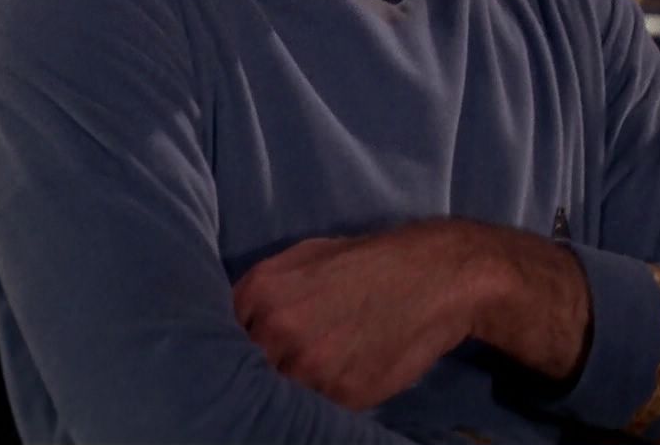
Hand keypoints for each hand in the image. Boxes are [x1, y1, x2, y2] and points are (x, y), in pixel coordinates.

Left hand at [233, 219, 589, 408]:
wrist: (439, 276)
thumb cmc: (373, 260)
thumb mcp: (310, 253)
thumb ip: (265, 286)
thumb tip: (233, 318)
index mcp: (263, 290)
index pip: (220, 334)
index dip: (232, 344)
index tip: (242, 351)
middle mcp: (278, 330)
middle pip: (245, 368)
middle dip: (259, 368)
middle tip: (279, 363)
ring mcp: (310, 367)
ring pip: (277, 393)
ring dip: (288, 388)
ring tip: (313, 371)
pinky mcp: (342, 394)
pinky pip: (315, 407)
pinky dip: (322, 398)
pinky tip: (339, 377)